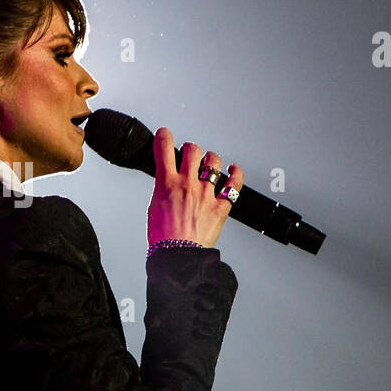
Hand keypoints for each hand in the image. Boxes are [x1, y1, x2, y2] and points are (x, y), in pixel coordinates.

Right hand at [146, 127, 243, 248]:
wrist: (177, 257)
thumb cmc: (163, 238)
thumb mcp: (153, 208)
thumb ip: (163, 190)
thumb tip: (167, 182)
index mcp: (167, 184)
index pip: (164, 148)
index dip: (164, 137)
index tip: (164, 134)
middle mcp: (187, 184)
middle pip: (193, 150)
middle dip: (191, 148)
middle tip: (190, 152)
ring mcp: (206, 194)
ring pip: (213, 162)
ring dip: (211, 159)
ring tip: (210, 162)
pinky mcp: (220, 206)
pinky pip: (234, 185)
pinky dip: (236, 174)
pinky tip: (234, 170)